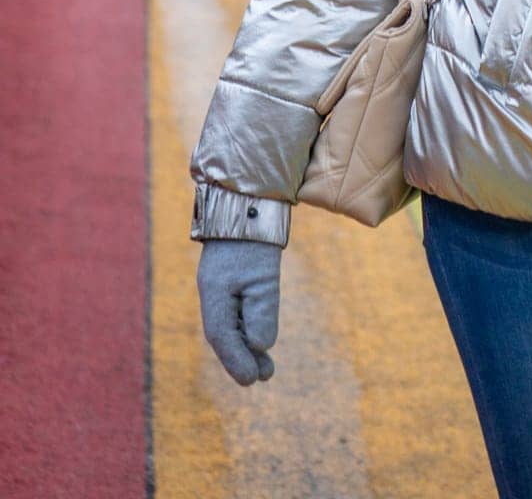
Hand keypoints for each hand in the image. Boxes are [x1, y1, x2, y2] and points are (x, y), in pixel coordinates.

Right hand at [197, 238, 281, 385]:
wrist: (247, 202)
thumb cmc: (254, 239)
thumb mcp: (263, 276)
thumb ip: (262, 311)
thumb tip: (261, 346)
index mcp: (214, 292)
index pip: (220, 335)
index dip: (235, 360)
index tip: (252, 380)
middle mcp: (213, 292)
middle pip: (224, 335)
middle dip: (243, 359)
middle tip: (265, 376)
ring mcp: (220, 285)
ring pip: (230, 325)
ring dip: (246, 347)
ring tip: (267, 369)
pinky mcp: (231, 279)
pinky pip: (234, 313)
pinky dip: (246, 329)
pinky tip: (259, 340)